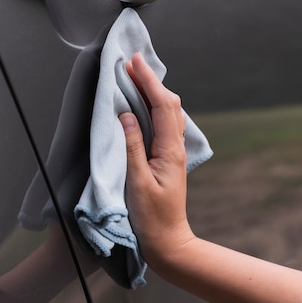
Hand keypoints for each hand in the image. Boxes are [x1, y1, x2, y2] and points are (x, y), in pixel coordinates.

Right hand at [120, 53, 195, 267]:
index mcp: (169, 150)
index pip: (161, 106)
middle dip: (151, 80)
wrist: (167, 240)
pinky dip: (155, 106)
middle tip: (132, 63)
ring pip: (169, 112)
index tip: (134, 62)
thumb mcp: (137, 182)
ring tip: (137, 77)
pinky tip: (145, 105)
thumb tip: (126, 115)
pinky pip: (164, 124)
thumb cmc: (151, 216)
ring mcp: (173, 152)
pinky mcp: (167, 158)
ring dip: (154, 91)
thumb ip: (132, 147)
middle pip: (169, 104)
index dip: (148, 81)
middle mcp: (175, 147)